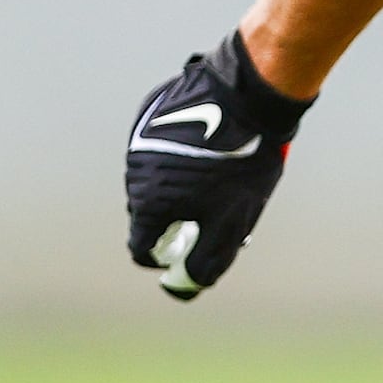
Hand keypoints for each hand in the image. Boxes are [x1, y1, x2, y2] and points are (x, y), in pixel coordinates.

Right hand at [123, 31, 311, 299]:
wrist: (248, 95)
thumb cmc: (241, 164)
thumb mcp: (231, 223)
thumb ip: (205, 262)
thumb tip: (183, 287)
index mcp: (146, 203)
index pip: (141, 248)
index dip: (166, 257)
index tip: (189, 251)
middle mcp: (134, 171)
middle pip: (148, 213)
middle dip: (176, 220)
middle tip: (213, 212)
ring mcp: (140, 137)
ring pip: (155, 176)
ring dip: (178, 184)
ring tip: (218, 176)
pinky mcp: (152, 111)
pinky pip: (161, 143)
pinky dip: (180, 151)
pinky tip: (212, 144)